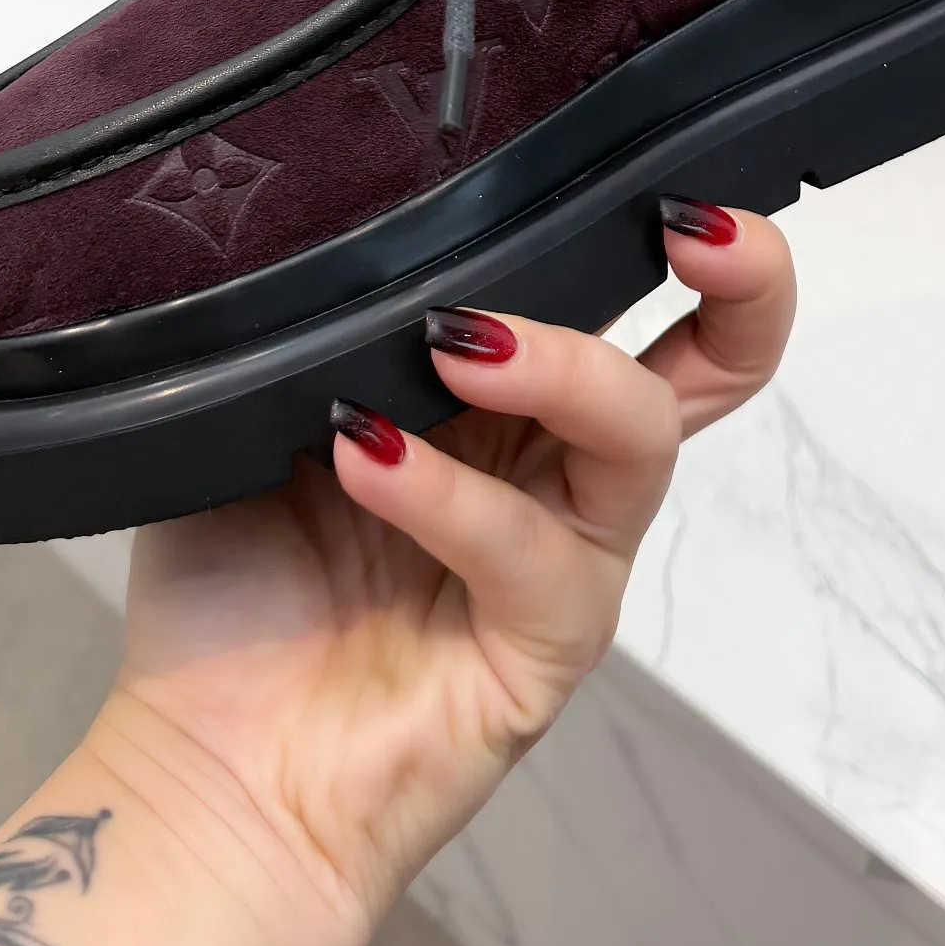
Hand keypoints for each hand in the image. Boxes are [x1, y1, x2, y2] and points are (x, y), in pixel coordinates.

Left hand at [93, 206, 793, 945]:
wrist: (202, 777)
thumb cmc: (233, 594)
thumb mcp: (268, 413)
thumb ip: (333, 329)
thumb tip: (357, 216)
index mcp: (506, 399)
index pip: (624, 294)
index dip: (669, 228)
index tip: (653, 168)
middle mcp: (558, 469)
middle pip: (716, 364)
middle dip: (742, 282)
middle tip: (691, 225)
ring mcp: (563, 561)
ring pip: (637, 435)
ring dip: (562, 366)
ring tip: (458, 341)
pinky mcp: (546, 650)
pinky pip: (528, 552)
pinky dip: (449, 495)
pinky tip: (364, 459)